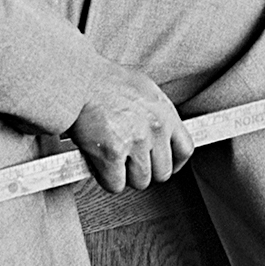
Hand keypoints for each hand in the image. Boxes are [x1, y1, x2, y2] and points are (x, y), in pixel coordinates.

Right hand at [67, 68, 193, 193]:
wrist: (79, 81)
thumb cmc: (106, 82)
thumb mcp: (145, 91)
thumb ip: (156, 115)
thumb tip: (160, 135)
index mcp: (165, 113)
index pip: (185, 149)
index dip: (174, 163)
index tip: (164, 165)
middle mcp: (155, 130)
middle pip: (162, 172)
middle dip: (145, 171)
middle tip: (130, 163)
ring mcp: (135, 143)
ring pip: (140, 181)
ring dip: (125, 176)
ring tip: (113, 160)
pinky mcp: (112, 154)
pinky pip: (115, 184)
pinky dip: (106, 180)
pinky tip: (100, 164)